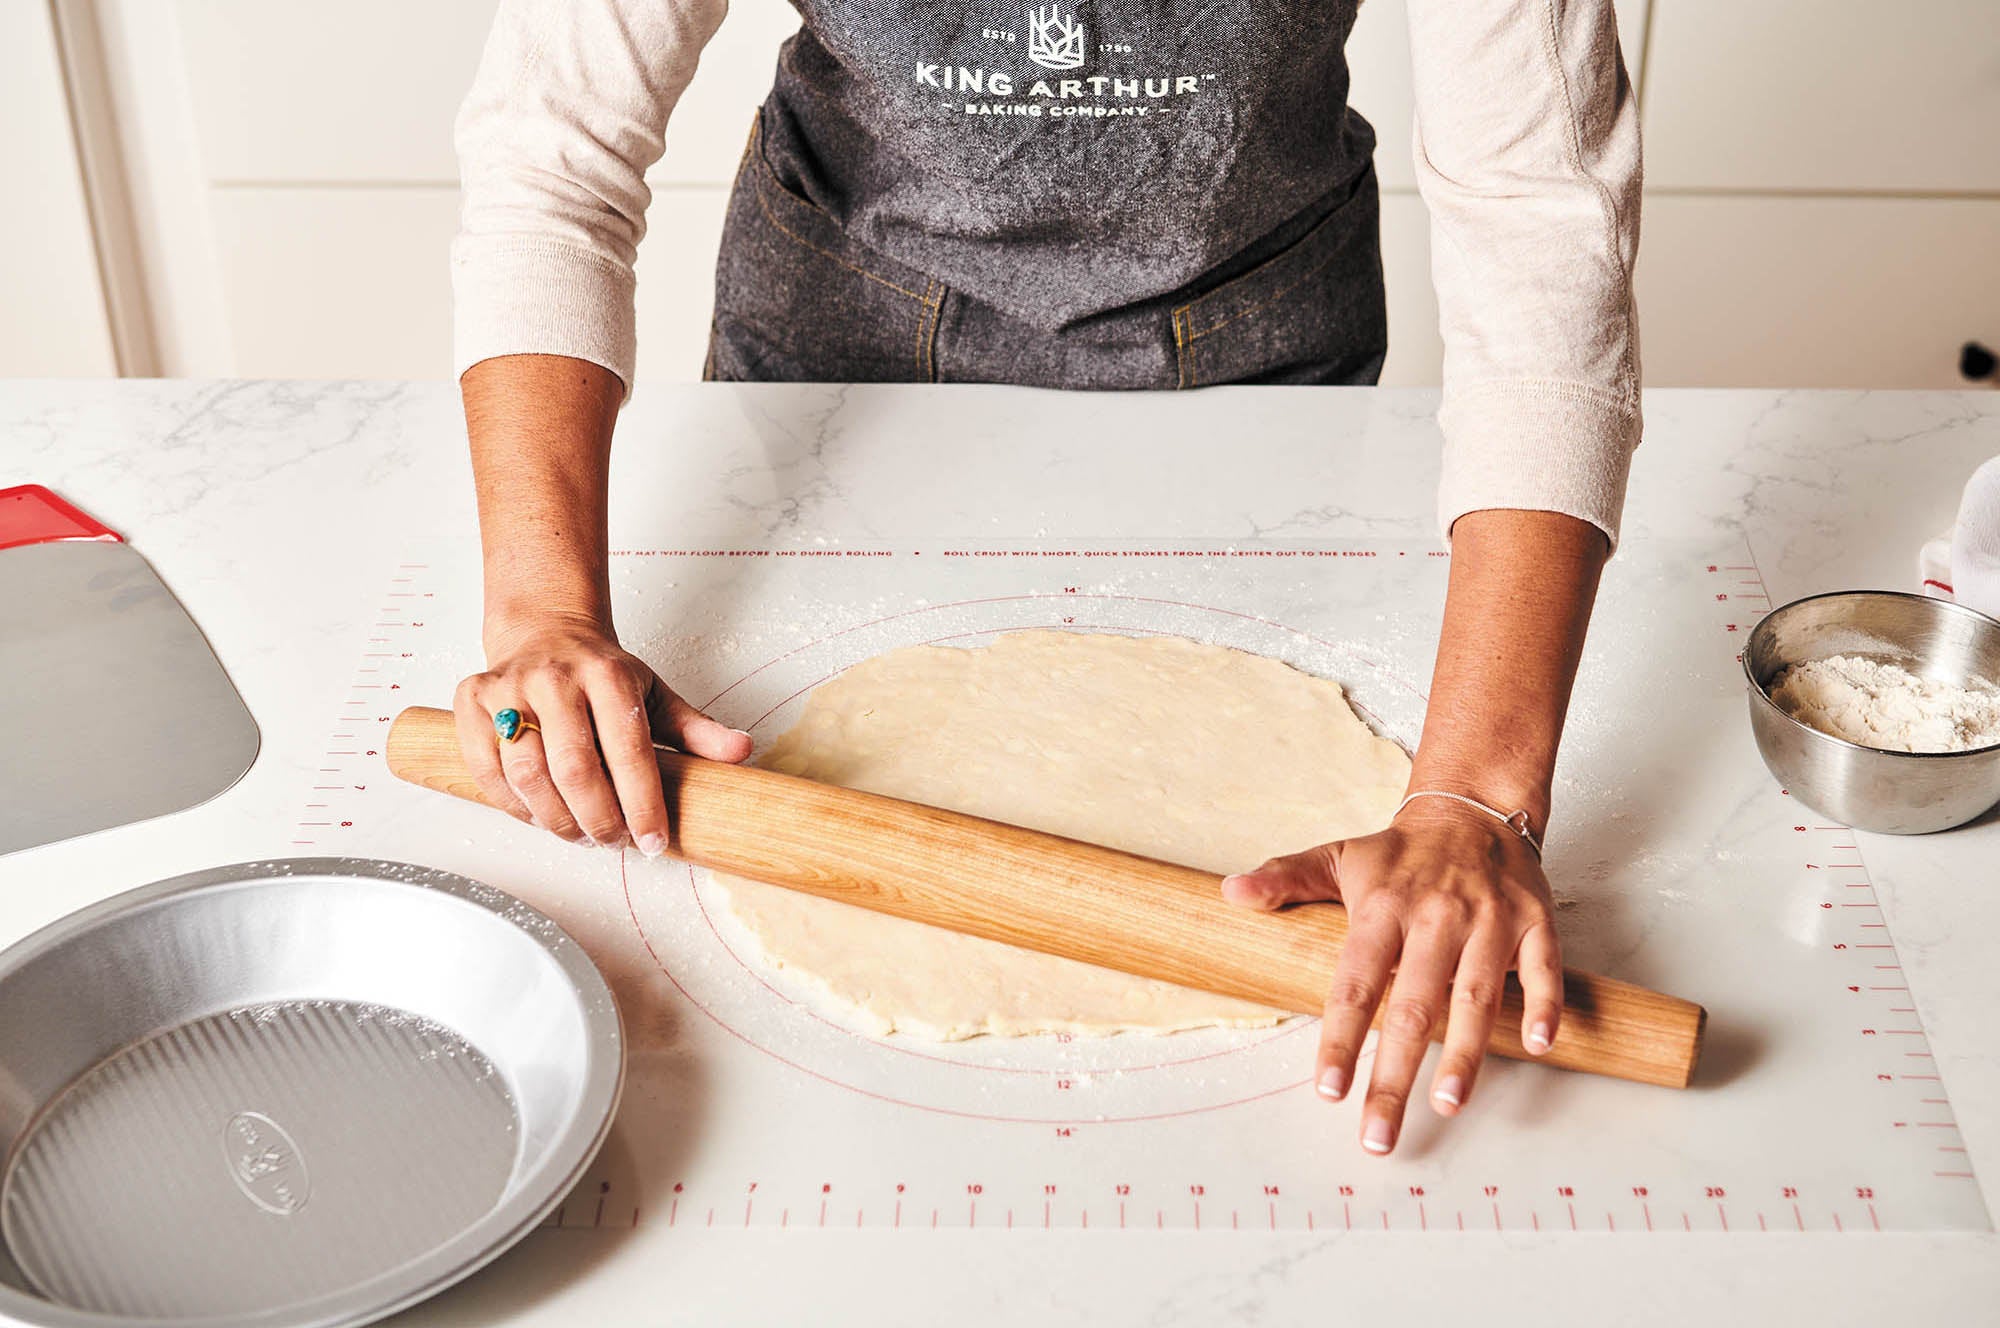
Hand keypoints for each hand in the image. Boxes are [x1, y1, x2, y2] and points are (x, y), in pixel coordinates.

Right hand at [451, 611, 752, 850]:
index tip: (652, 841)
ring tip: (580, 833)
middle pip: (575, 770)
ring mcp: (508, 689)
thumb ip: (696, 729)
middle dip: (599, 821)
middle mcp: (555, 678)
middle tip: (613, 842)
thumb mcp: (655, 694)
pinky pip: (487, 771)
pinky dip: (514, 807)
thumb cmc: (602, 673)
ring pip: (527, 775)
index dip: (643, 805)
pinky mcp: (471, 702)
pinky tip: (540, 816)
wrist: (545, 632)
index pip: (630, 751)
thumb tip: (741, 752)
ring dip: (556, 820)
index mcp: (608, 675)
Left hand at [1220, 798, 1562, 1155]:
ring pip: (1477, 995)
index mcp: (1382, 908)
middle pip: (1413, 1006)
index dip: (1342, 1039)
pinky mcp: (1534, 920)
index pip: (1356, 983)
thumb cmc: (1401, 853)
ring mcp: (1489, 920)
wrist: (1473, 808)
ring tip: (1448, 1105)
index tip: (1329, 1090)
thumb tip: (1230, 893)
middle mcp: (1436, 917)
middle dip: (1395, 1075)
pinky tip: (1541, 1046)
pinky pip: (1544, 967)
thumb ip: (1284, 878)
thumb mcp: (1337, 857)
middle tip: (1380, 1134)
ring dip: (1465, 1054)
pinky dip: (1545, 1005)